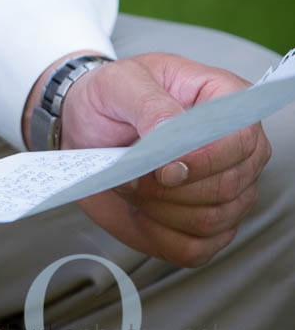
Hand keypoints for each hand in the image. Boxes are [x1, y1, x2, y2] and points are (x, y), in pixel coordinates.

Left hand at [60, 53, 270, 266]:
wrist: (87, 127)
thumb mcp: (119, 81)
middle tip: (131, 172)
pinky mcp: (208, 226)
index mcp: (224, 98)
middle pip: (229, 185)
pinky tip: (140, 208)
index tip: (165, 167)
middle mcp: (236, 148)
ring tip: (131, 183)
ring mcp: (228, 191)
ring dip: (159, 208)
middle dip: (170, 188)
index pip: (242, 137)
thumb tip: (170, 132)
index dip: (206, 158)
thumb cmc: (110, 96)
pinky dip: (159, 233)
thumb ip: (149, 104)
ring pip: (211, 220)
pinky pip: (194, 248)